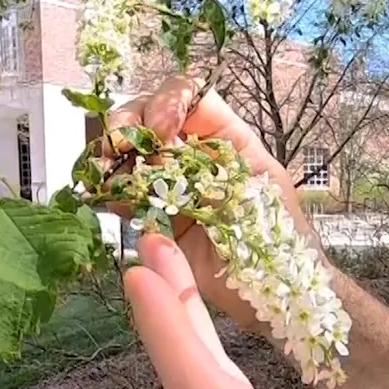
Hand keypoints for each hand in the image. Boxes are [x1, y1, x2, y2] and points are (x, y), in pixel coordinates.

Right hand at [105, 76, 315, 331]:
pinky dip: (110, 191)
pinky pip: (123, 195)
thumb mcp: (258, 181)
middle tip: (121, 147)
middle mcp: (192, 154)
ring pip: (129, 152)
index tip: (162, 129)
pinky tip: (111, 198)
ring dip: (112, 155)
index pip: (188, 96)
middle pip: (148, 116)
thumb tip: (163, 146)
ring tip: (109, 172)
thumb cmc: (280, 233)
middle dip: (128, 125)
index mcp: (224, 137)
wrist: (273, 291)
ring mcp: (170, 185)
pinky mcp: (154, 217)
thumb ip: (215, 156)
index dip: (167, 102)